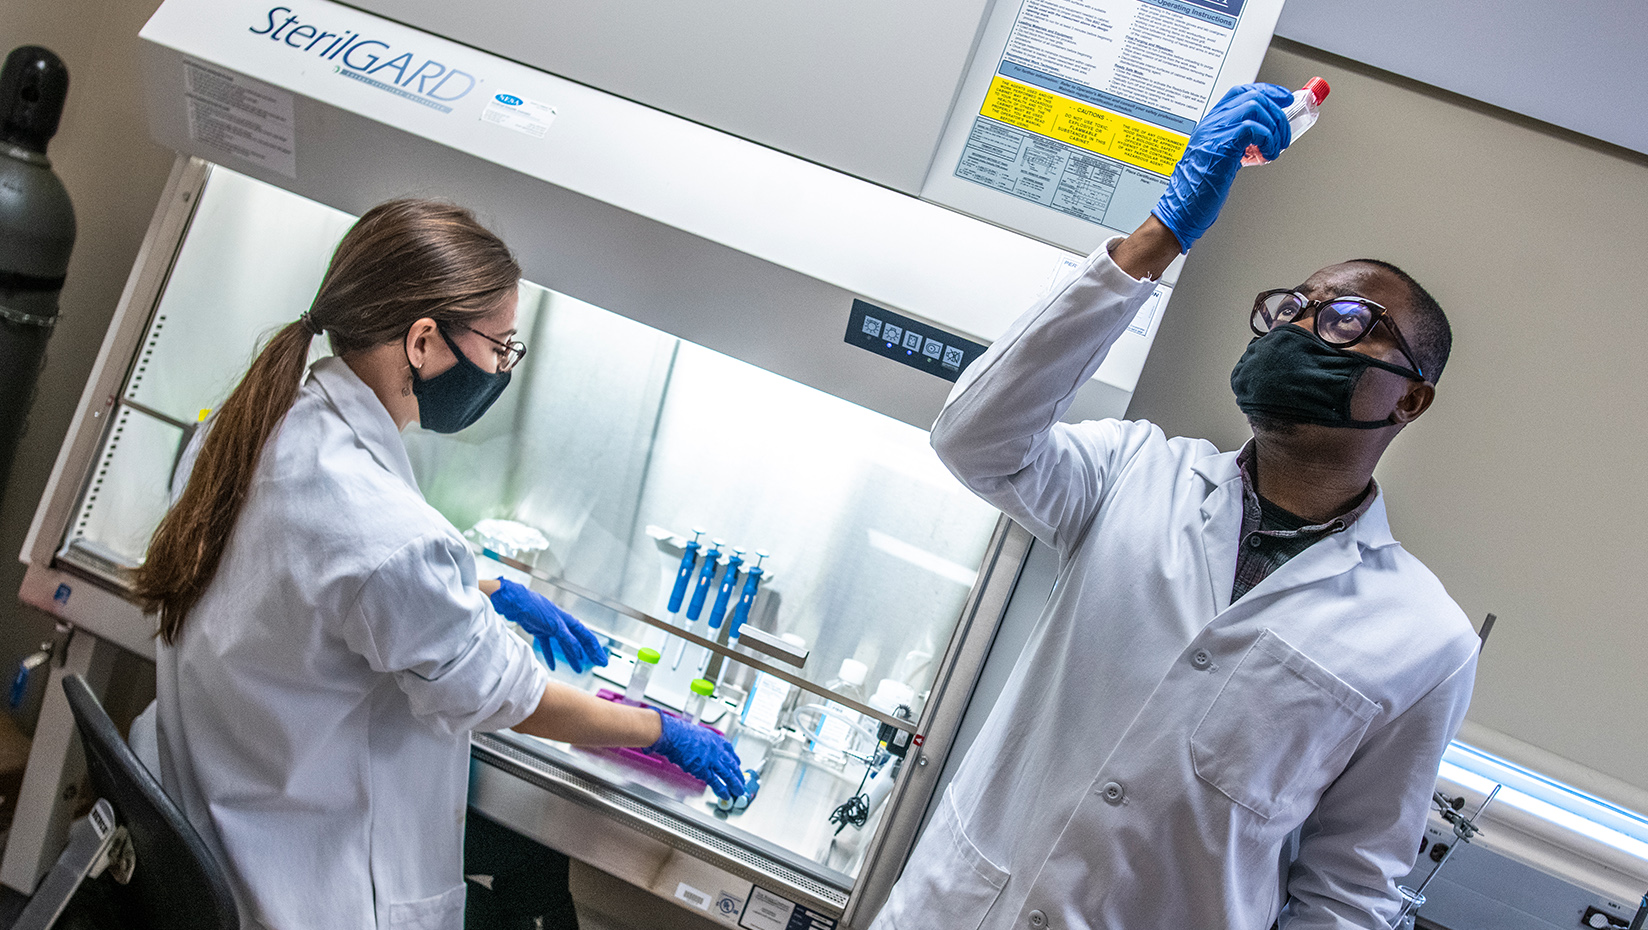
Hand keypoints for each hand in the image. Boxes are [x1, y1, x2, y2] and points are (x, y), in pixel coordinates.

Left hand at [488, 578, 607, 673]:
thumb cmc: (534, 608)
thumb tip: (578, 650)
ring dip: (572, 657)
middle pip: (579, 641)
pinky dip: (550, 655)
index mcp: (568, 621)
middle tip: (599, 664)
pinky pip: (548, 646)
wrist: (514, 602)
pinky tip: (552, 666)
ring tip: (578, 669)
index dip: (596, 649)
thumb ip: (566, 637)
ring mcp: (551, 627)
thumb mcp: (554, 625)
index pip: (586, 637)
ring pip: (565, 645)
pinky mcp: (539, 630)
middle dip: (589, 653)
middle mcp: (562, 624)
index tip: (603, 661)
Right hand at [648, 709, 745, 799]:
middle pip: (731, 764)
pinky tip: (726, 795)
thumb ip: (702, 744)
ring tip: (739, 791)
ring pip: (728, 774)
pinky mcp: (705, 770)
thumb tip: (701, 750)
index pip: (729, 750)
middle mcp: (717, 750)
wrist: (675, 736)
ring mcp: (712, 761)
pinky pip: (716, 782)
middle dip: (738, 774)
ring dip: (734, 784)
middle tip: (741, 780)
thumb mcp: (697, 734)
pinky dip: (722, 790)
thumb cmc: (680, 733)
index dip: (734, 758)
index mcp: (715, 740)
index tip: (736, 763)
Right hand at [1151, 83, 1293, 251]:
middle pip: (1253, 96)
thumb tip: (1267, 138)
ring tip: (1275, 148)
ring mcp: (1214, 132)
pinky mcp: (1220, 145)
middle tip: (1283, 136)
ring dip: (1275, 127)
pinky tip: (1266, 156)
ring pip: (1255, 106)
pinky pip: (1252, 128)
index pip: (1242, 92)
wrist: (1181, 209)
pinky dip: (1268, 141)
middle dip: (1278, 114)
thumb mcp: (1222, 158)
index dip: (1268, 91)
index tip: (1285, 100)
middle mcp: (1212, 123)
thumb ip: (1239, 144)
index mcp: (1211, 124)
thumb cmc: (1199, 191)